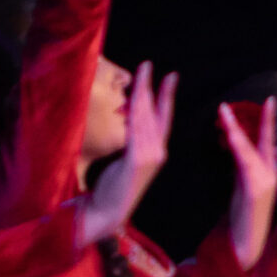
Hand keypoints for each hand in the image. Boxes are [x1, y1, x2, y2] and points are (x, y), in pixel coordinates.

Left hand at [79, 63, 174, 244]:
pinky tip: (135, 98)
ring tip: (141, 73)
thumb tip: (129, 118)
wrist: (108, 212)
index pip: (163, 117)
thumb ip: (132, 142)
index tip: (169, 76)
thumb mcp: (125, 160)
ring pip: (146, 117)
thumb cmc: (113, 189)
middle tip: (148, 64)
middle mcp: (158, 151)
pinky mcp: (138, 160)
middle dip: (152, 86)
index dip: (165, 96)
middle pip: (155, 112)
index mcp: (157, 151)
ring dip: (143, 93)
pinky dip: (138, 112)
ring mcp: (150, 156)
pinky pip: (137, 130)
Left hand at [218, 97, 276, 270]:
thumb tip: (237, 149)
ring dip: (235, 131)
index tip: (269, 100)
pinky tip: (231, 138)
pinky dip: (239, 149)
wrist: (247, 247)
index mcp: (265, 173)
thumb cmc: (243, 221)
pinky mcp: (257, 190)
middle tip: (228, 105)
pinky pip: (247, 164)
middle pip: (262, 141)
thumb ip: (242, 169)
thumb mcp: (242, 189)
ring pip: (250, 150)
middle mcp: (269, 174)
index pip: (266, 141)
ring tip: (222, 114)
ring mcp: (265, 182)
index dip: (267, 121)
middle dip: (252, 121)